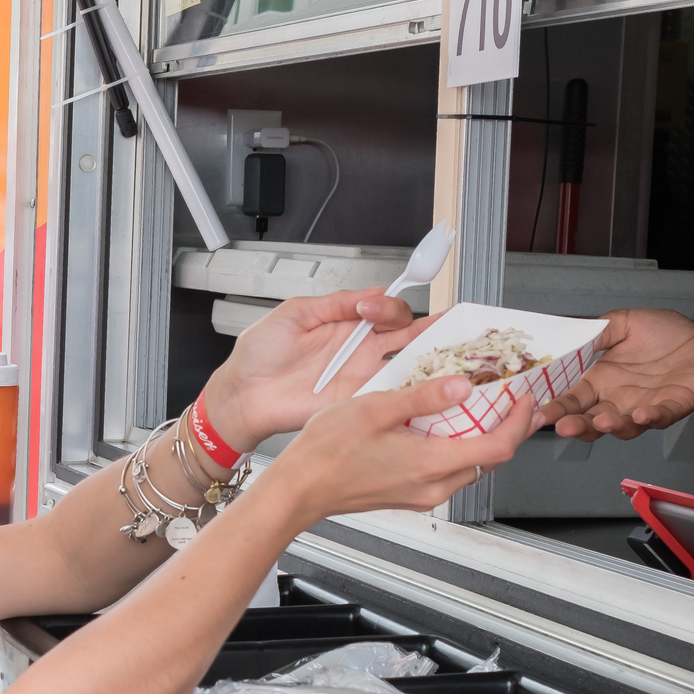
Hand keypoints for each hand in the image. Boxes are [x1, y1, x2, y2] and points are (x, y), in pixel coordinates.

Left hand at [200, 290, 432, 451]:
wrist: (244, 393)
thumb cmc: (259, 354)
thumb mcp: (295, 312)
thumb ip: (335, 302)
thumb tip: (371, 292)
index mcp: (346, 322)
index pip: (386, 309)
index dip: (390, 305)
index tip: (376, 307)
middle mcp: (360, 348)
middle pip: (408, 334)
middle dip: (431, 327)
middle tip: (445, 324)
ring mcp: (362, 375)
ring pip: (408, 363)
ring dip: (430, 357)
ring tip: (449, 351)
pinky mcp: (359, 400)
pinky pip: (392, 394)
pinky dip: (411, 388)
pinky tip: (424, 382)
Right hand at [268, 374, 535, 521]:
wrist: (299, 489)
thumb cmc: (326, 454)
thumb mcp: (376, 409)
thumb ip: (423, 397)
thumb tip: (461, 386)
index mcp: (430, 464)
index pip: (498, 447)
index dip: (519, 421)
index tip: (524, 399)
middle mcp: (433, 486)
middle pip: (490, 459)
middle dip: (506, 427)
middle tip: (509, 399)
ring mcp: (421, 495)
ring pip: (469, 466)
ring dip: (480, 438)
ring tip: (477, 408)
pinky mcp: (408, 495)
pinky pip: (446, 472)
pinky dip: (455, 447)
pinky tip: (440, 426)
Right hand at [536, 308, 693, 441]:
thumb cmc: (666, 337)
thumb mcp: (626, 323)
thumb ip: (600, 331)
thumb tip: (572, 337)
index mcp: (603, 381)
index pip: (574, 399)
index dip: (557, 407)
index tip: (538, 413)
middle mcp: (619, 400)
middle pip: (591, 421)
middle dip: (576, 426)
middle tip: (562, 427)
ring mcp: (645, 407)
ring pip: (623, 426)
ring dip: (611, 426)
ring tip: (600, 422)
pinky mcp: (673, 407)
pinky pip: (661, 417)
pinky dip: (652, 418)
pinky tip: (642, 415)